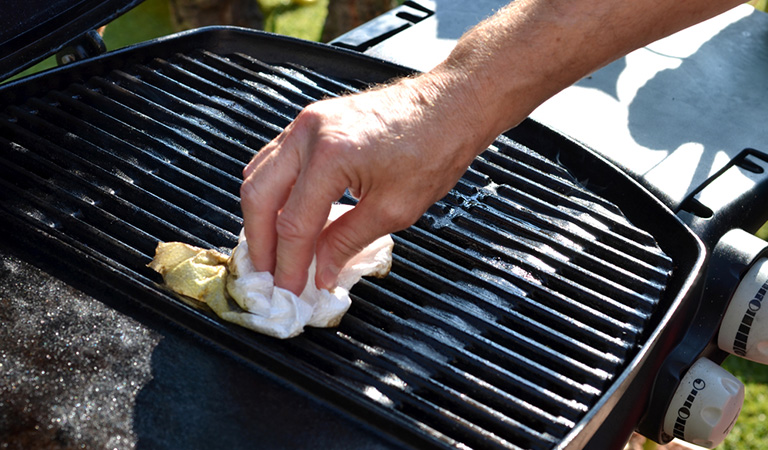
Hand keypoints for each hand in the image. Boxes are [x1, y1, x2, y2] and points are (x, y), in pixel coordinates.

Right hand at [240, 73, 493, 294]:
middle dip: (260, 241)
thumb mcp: (395, 208)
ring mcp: (307, 122)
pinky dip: (274, 192)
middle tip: (268, 274)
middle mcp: (310, 133)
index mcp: (330, 155)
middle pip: (259, 195)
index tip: (289, 289)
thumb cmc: (434, 148)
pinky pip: (275, 160)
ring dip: (261, 216)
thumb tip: (321, 271)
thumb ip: (347, 242)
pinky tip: (283, 215)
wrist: (451, 105)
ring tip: (272, 250)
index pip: (294, 223)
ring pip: (260, 174)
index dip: (288, 263)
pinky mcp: (313, 121)